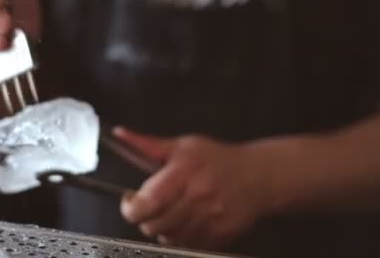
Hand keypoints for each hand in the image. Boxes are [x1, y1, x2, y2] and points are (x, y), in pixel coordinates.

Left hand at [115, 127, 266, 250]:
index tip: (130, 199)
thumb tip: (122, 134)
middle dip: (145, 217)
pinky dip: (179, 236)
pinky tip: (184, 220)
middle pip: (153, 225)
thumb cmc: (218, 159)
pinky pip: (187, 245)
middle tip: (149, 205)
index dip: (131, 207)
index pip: (148, 202)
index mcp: (184, 173)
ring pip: (168, 238)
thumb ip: (148, 145)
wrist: (258, 177)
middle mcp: (197, 198)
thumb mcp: (182, 146)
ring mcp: (209, 220)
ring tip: (169, 211)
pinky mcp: (219, 237)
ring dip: (162, 228)